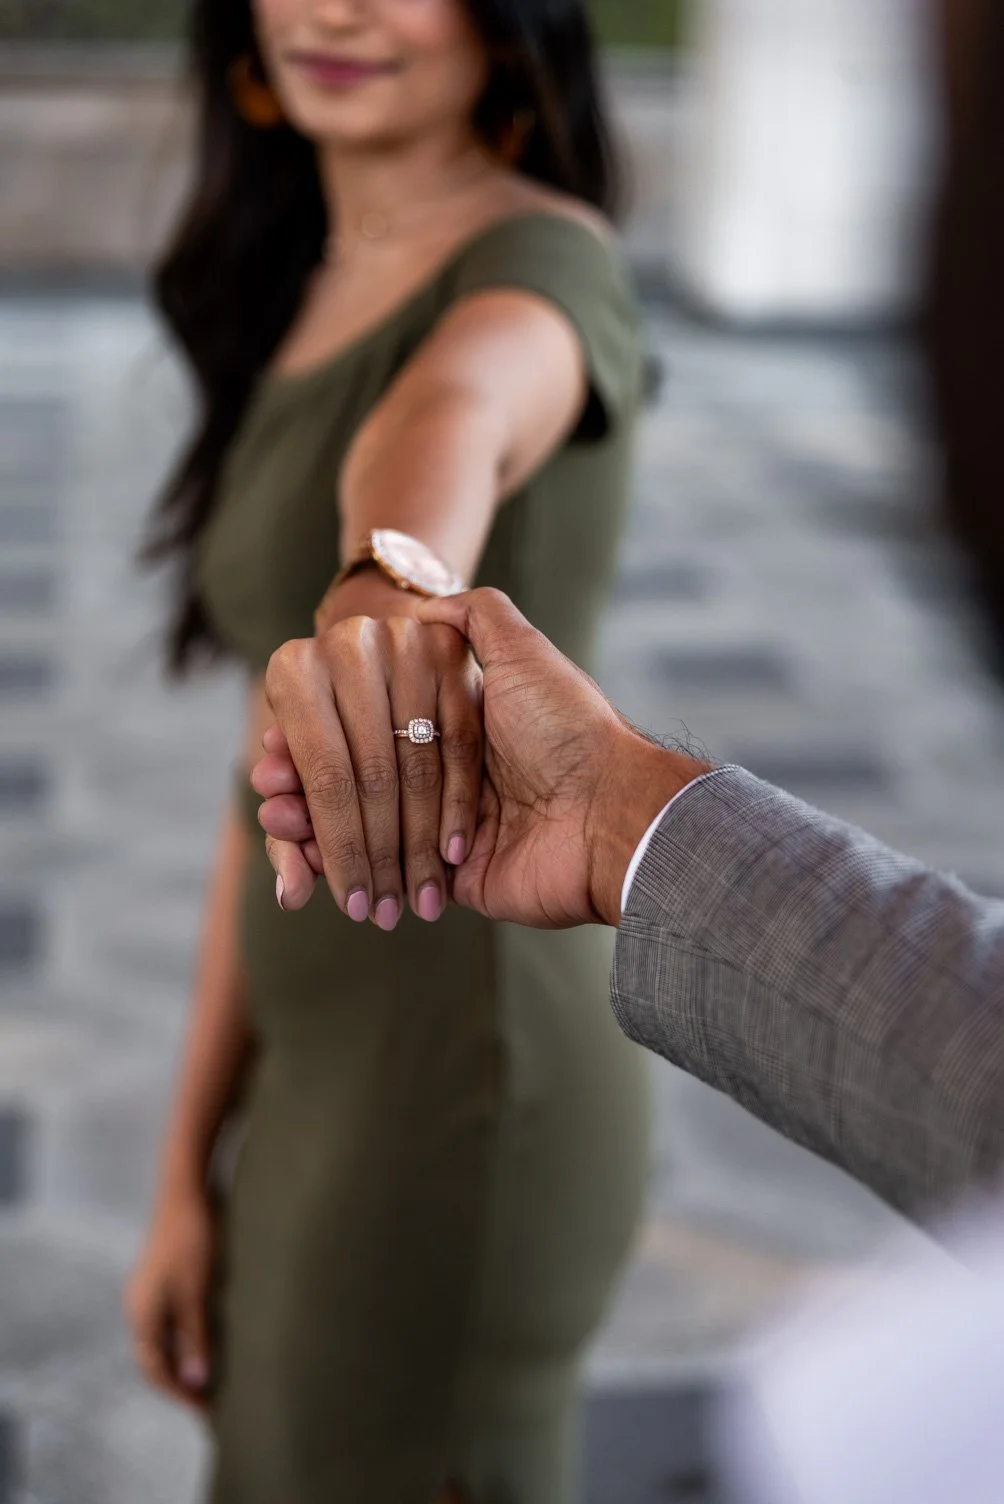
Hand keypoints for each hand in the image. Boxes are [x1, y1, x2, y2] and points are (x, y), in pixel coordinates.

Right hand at [124, 1187, 215, 1411]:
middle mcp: (138, 1306)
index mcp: (142, 1315)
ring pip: (160, 1339)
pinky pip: (166, 1320)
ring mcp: (146, 1291)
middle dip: (179, 1382)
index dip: (181, 1394)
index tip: (206, 1410)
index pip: (157, 1370)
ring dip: (181, 1359)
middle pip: (154, 1358)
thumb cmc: (193, 1240)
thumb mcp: (198, 1294)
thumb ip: (196, 1339)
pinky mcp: (159, 1276)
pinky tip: (204, 1338)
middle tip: (208, 1400)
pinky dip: (183, 1337)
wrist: (185, 1190)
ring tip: (209, 1375)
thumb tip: (195, 1382)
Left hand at [254, 613, 482, 926]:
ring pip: (418, 762)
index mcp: (293, 670)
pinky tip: (453, 855)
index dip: (340, 849)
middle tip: (388, 913)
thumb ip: (292, 837)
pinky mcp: (451, 651)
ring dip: (421, 842)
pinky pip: (460, 743)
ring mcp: (403, 642)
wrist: (374, 654)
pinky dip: (457, 804)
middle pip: (373, 772)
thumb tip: (292, 894)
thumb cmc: (326, 729)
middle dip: (382, 855)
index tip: (353, 906)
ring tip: (420, 899)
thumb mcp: (298, 778)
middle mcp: (347, 646)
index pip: (324, 777)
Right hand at [257, 590, 709, 926]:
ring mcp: (446, 829)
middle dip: (307, 781)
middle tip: (266, 781)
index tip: (279, 735)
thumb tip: (429, 599)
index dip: (323, 731)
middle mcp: (449, 776)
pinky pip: (384, 873)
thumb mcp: (523, 652)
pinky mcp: (450, 878)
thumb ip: (479, 617)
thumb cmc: (566, 729)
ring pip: (361, 827)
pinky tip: (301, 856)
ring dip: (313, 824)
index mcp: (457, 725)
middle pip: (357, 779)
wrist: (610, 814)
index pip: (370, 725)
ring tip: (274, 815)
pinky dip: (339, 866)